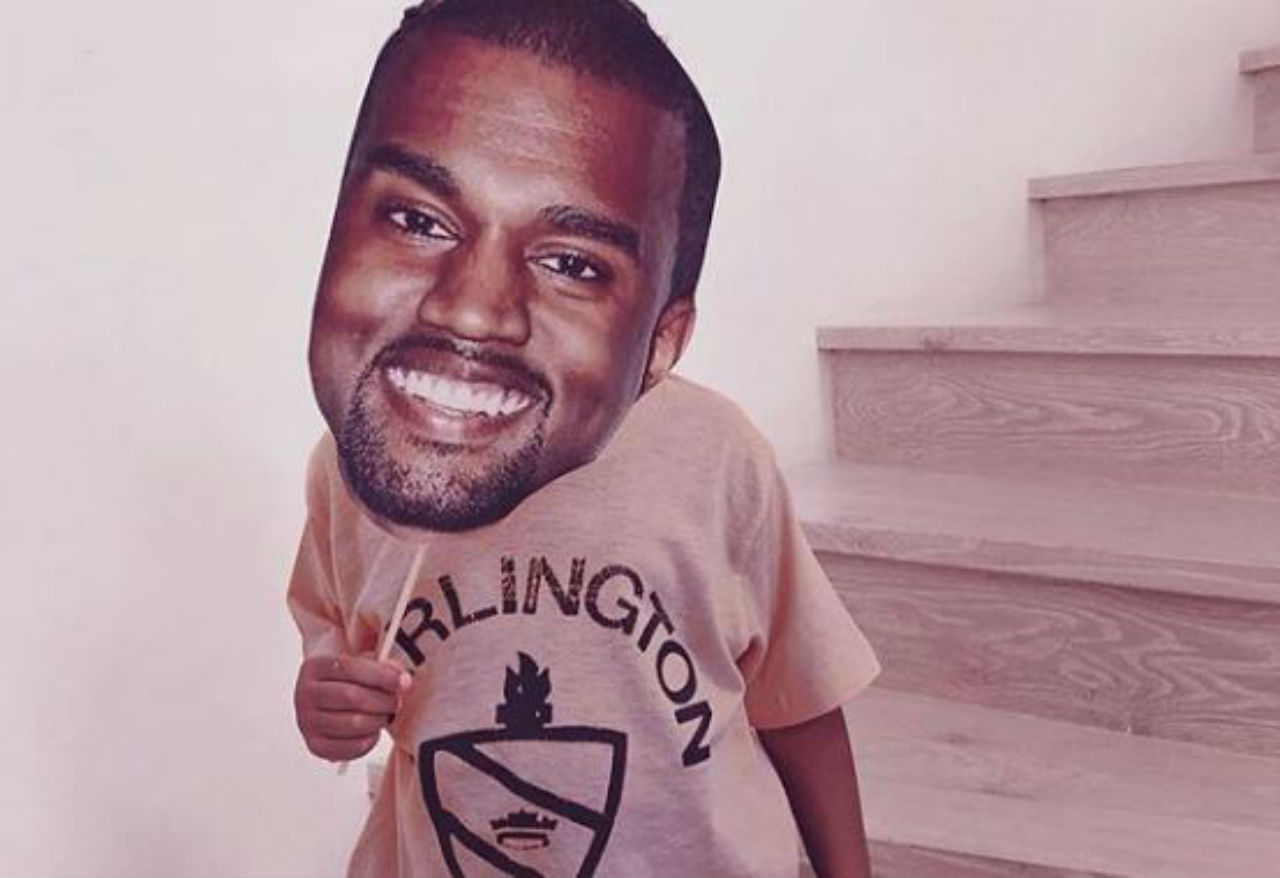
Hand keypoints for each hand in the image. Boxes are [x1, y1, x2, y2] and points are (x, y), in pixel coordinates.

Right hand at [294, 654, 411, 761]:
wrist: (326, 695)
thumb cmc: (349, 678)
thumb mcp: (362, 662)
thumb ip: (383, 667)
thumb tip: (403, 681)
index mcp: (314, 667)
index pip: (349, 668)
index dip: (381, 675)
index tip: (404, 681)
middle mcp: (304, 694)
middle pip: (352, 697)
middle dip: (383, 700)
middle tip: (396, 702)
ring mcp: (306, 721)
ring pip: (353, 723)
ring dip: (378, 720)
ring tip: (386, 715)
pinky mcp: (314, 745)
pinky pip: (348, 748)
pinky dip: (369, 741)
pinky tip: (374, 731)